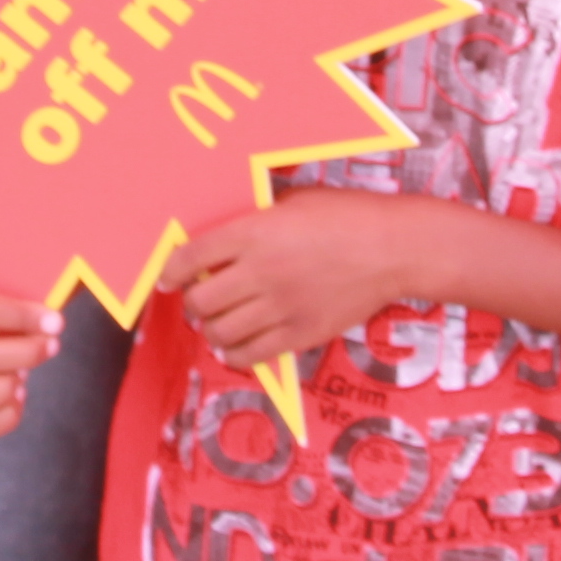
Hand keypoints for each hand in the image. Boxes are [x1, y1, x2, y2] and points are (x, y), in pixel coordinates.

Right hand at [0, 284, 58, 442]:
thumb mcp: (17, 279)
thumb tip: (66, 287)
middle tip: (52, 345)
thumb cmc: (7, 292)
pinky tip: (21, 394)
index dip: (20, 318)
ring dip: (2, 390)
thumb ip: (33, 282)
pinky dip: (4, 418)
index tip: (56, 322)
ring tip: (24, 375)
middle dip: (24, 354)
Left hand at [163, 193, 408, 370]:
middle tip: (199, 299)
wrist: (393, 248)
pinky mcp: (300, 334)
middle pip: (199, 301)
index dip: (170, 272)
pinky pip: (252, 356)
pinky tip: (236, 347)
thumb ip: (254, 224)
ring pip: (220, 332)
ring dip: (211, 329)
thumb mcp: (292, 203)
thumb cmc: (345, 216)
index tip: (167, 279)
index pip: (190, 258)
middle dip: (192, 302)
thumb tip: (221, 242)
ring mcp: (280, 307)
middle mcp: (260, 272)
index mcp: (253, 233)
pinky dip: (235, 355)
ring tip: (217, 322)